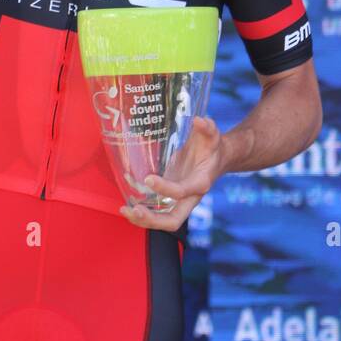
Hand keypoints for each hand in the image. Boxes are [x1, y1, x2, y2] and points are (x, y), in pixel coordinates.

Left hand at [119, 116, 224, 232]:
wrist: (216, 157)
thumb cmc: (212, 147)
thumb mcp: (212, 135)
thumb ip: (207, 128)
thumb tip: (199, 120)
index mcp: (200, 183)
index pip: (182, 192)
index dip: (165, 188)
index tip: (148, 178)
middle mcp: (189, 197)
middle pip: (173, 220)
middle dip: (153, 219)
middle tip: (135, 210)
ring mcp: (178, 200)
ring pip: (162, 219)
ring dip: (143, 219)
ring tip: (125, 211)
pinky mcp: (170, 197)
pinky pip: (156, 209)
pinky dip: (142, 208)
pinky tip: (127, 201)